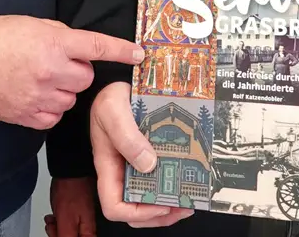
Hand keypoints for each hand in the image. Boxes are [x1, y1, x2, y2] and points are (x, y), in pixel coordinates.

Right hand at [0, 17, 142, 129]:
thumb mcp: (30, 24)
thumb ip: (59, 35)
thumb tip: (79, 47)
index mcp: (54, 43)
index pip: (97, 46)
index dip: (121, 50)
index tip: (138, 54)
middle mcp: (51, 71)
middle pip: (86, 78)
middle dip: (77, 72)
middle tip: (57, 64)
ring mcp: (41, 96)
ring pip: (72, 99)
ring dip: (63, 91)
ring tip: (39, 80)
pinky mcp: (29, 116)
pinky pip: (55, 117)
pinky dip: (50, 108)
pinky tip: (34, 96)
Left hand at [45, 177, 96, 236]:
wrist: (72, 172)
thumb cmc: (72, 191)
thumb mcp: (65, 221)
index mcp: (87, 235)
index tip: (56, 234)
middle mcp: (87, 232)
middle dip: (56, 235)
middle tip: (52, 227)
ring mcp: (82, 225)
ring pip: (65, 236)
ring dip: (54, 230)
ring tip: (52, 220)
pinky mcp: (76, 219)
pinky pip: (64, 228)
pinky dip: (56, 224)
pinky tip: (53, 217)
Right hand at [90, 81, 193, 227]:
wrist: (117, 83)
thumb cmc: (109, 97)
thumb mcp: (112, 111)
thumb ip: (127, 136)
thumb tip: (148, 164)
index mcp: (108, 166)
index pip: (114, 207)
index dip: (137, 213)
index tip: (160, 203)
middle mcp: (120, 172)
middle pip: (134, 212)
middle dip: (160, 215)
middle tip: (184, 206)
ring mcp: (133, 167)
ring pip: (148, 201)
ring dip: (169, 206)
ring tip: (190, 200)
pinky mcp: (147, 158)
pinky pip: (158, 181)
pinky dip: (173, 185)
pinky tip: (186, 180)